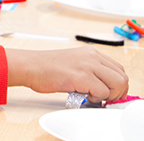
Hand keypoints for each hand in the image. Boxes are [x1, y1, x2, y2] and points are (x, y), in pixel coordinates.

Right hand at [6, 47, 127, 102]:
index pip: (118, 69)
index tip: (109, 92)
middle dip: (117, 92)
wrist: (29, 66)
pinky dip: (96, 98)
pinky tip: (84, 95)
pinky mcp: (81, 76)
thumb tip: (103, 86)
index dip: (117, 85)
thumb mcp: (74, 62)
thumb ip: (90, 70)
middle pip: (122, 77)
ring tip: (94, 96)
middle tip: (104, 98)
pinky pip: (102, 92)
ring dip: (109, 95)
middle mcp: (91, 56)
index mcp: (90, 52)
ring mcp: (87, 65)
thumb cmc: (46, 67)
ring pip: (118, 84)